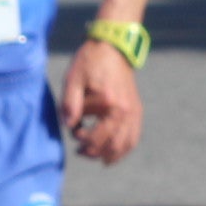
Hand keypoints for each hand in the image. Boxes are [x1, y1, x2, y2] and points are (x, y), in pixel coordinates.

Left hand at [62, 40, 143, 165]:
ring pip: (125, 144)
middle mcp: (126, 110)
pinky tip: (113, 154)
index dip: (83, 140)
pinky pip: (134, 137)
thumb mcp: (73, 79)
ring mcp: (134, 111)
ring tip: (95, 156)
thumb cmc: (90, 62)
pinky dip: (124, 148)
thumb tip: (69, 126)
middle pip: (112, 144)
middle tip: (80, 152)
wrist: (113, 48)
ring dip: (110, 155)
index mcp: (109, 103)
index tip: (74, 133)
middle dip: (95, 152)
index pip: (97, 136)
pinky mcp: (137, 110)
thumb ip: (70, 104)